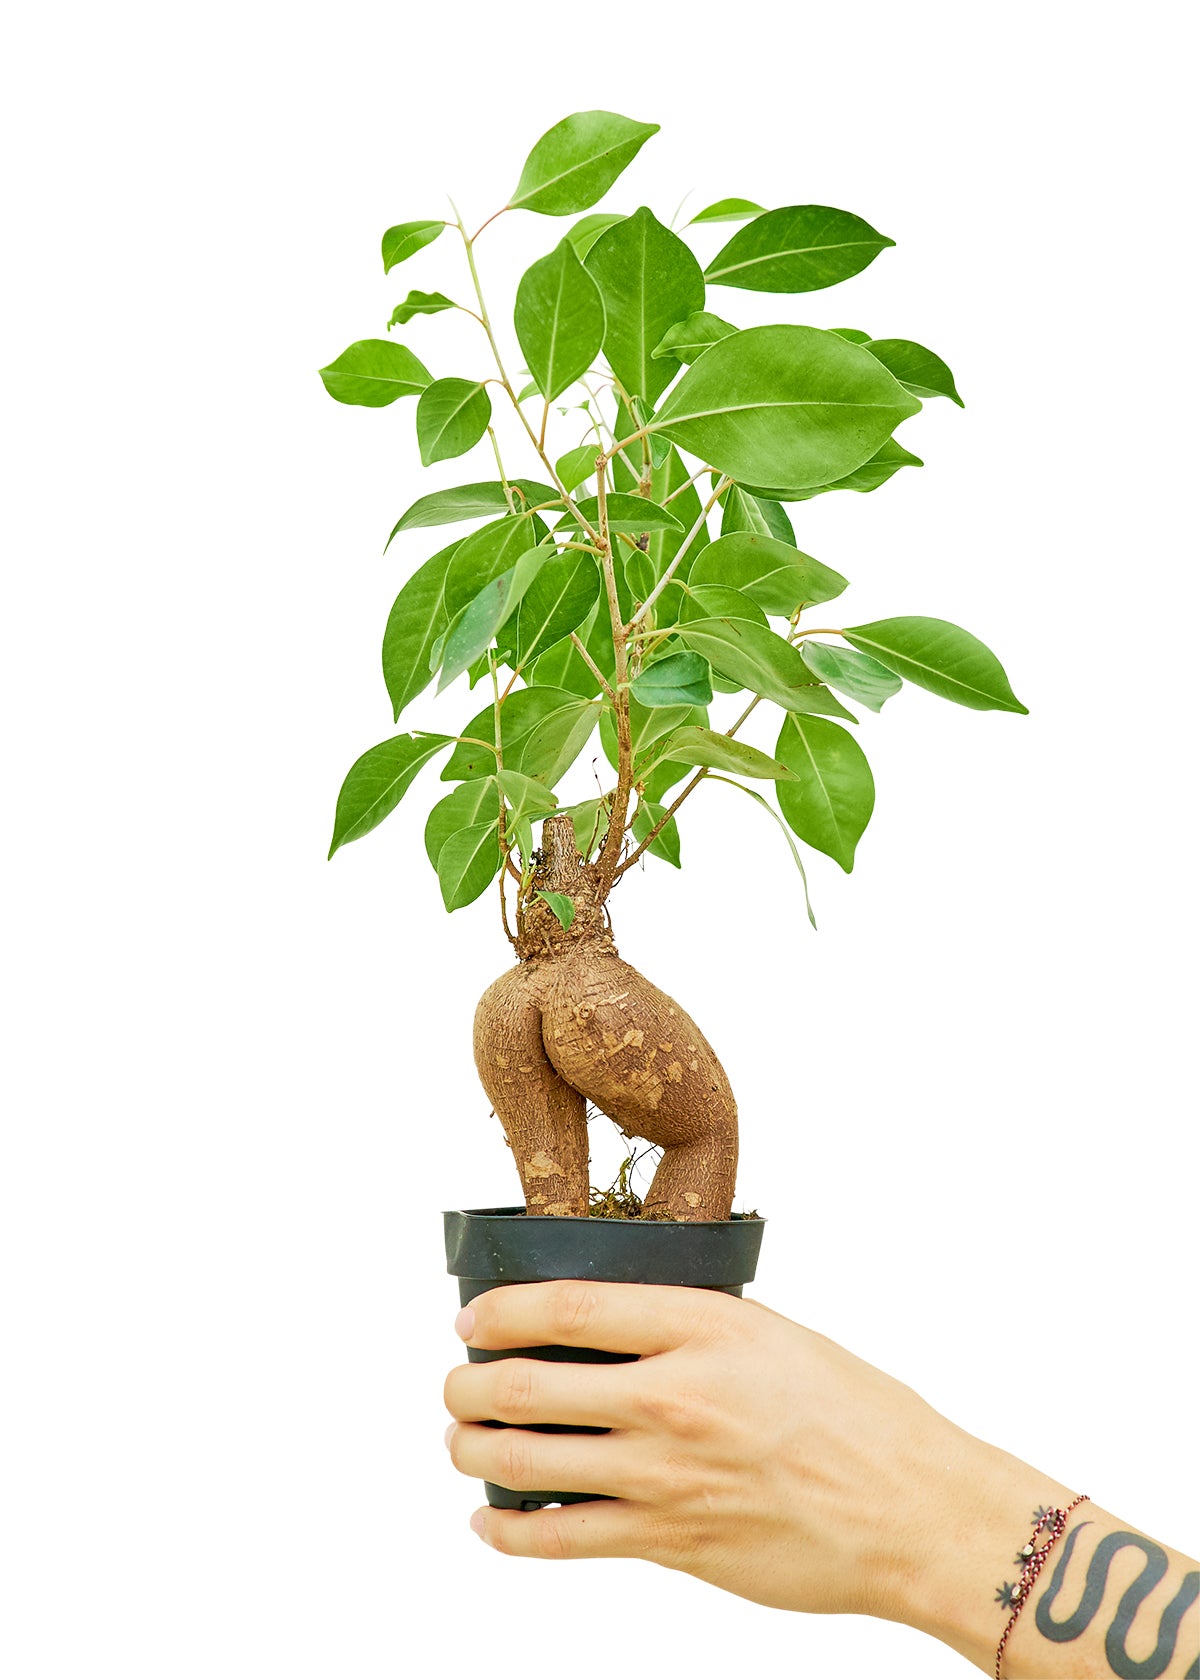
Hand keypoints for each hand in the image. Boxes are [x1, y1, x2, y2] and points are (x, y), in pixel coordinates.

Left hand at [443, 1280, 1003, 1622]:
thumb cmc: (854, 1413)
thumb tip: (608, 1330)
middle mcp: (673, 1397)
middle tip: (457, 1383)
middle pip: (528, 1385)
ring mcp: (667, 1476)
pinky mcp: (671, 1544)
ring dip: (474, 1452)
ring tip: (462, 1442)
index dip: (501, 1310)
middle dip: (469, 1385)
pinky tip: (491, 1522)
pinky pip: (562, 1540)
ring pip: (528, 1464)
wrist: (913, 1509)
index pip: (567, 1306)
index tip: (473, 1315)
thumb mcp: (770, 1334)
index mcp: (703, 1327)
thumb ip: (688, 1327)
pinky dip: (509, 1533)